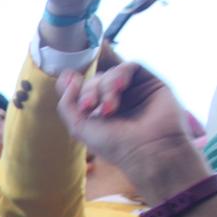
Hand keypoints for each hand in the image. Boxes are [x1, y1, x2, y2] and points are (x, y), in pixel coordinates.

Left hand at [56, 62, 195, 189]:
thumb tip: (67, 78)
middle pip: (95, 81)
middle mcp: (117, 100)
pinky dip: (120, 74)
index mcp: (99, 112)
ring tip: (109, 107)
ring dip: (105, 86)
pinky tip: (120, 87)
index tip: (82, 106)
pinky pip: (130, 67)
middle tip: (90, 107)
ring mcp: (134, 90)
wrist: (149, 150)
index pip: (83, 91)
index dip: (77, 92)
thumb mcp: (80, 127)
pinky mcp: (150, 83)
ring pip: (111, 74)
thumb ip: (66, 104)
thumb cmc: (115, 145)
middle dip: (90, 91)